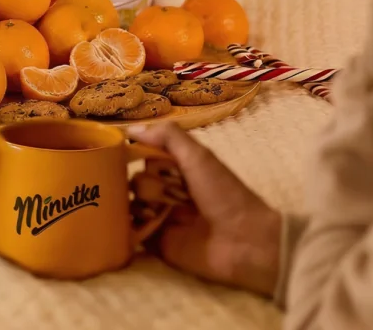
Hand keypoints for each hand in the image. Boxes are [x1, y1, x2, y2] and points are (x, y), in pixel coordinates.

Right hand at [129, 123, 281, 295]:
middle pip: (136, 182)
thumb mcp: (198, 156)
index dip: (138, 157)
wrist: (244, 239)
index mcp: (179, 170)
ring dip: (138, 205)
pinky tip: (141, 224)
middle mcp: (167, 192)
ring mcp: (160, 218)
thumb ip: (168, 137)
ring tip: (157, 212)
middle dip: (144, 185)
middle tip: (162, 193)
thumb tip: (131, 128)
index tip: (132, 155)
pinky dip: (128, 227)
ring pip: (131, 205)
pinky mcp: (156, 243)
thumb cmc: (224, 194)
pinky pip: (131, 232)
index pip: (146, 158)